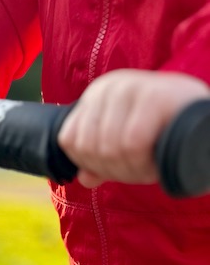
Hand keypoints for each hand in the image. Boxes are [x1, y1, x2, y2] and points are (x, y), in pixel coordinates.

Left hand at [58, 70, 209, 187]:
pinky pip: (132, 143)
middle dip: (113, 170)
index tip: (118, 166)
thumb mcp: (127, 147)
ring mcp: (132, 87)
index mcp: (96, 95)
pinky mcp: (156, 96)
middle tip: (140, 170)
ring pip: (109, 148)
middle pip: (88, 148)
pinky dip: (144, 162)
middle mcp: (110, 86)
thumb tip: (83, 178)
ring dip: (131, 170)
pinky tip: (158, 161)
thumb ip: (100, 162)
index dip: (91, 164)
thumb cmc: (166, 135)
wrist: (209, 127)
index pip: (69, 141)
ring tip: (150, 165)